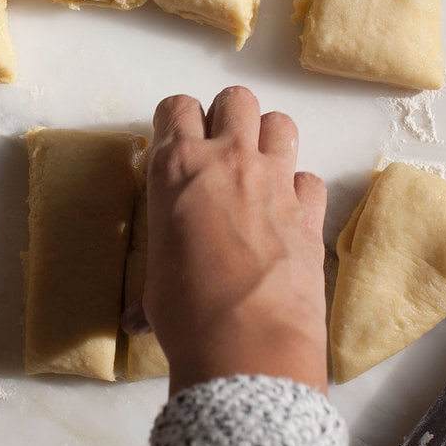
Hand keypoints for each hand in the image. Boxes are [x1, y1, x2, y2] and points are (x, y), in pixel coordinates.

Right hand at [140, 86, 327, 395]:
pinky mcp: (311, 210)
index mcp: (177, 167)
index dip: (176, 122)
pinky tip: (287, 214)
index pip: (175, 108)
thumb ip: (151, 283)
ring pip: (280, 122)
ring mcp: (276, 180)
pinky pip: (310, 178)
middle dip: (226, 119)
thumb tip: (135, 321)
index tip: (176, 142)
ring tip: (257, 170)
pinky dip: (299, 191)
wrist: (249, 345)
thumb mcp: (154, 285)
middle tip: (218, 153)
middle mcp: (228, 160)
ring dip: (268, 139)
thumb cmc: (186, 313)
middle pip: (235, 100)